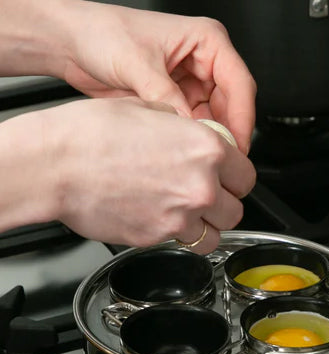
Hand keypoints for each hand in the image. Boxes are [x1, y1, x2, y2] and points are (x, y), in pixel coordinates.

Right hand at [11, 97, 255, 251]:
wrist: (56, 165)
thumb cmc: (90, 134)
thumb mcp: (148, 109)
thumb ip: (183, 127)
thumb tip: (192, 132)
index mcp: (206, 149)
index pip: (247, 175)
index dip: (237, 177)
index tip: (229, 179)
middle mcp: (201, 185)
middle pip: (236, 208)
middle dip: (224, 203)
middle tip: (207, 196)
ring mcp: (182, 216)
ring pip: (216, 234)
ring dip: (207, 225)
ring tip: (189, 213)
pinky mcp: (160, 237)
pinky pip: (186, 244)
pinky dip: (181, 237)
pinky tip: (166, 220)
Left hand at [60, 3, 256, 152]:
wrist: (72, 44)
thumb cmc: (102, 34)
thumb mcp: (138, 66)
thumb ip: (167, 100)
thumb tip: (190, 131)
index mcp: (206, 40)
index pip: (240, 83)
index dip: (243, 118)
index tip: (237, 145)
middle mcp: (204, 61)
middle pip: (233, 105)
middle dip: (228, 133)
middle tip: (221, 159)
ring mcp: (193, 83)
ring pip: (218, 119)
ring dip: (211, 139)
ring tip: (200, 157)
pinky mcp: (180, 101)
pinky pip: (198, 126)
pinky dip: (194, 140)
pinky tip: (187, 151)